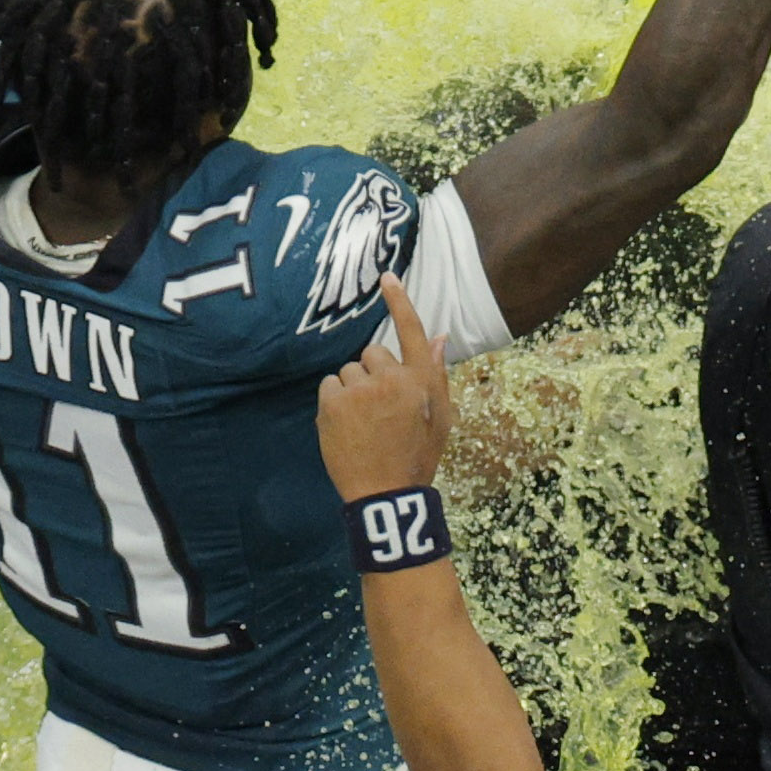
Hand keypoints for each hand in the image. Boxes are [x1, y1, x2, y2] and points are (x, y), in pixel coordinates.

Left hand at [317, 277, 449, 501]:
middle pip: (372, 354)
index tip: (386, 276)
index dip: (399, 302)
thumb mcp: (440, 418)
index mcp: (421, 381)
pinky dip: (334, 401)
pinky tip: (346, 425)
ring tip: (363, 422)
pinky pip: (329, 385)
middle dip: (373, 374)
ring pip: (348, 372)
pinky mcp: (332, 404)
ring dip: (353, 389)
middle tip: (380, 408)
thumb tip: (439, 337)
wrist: (385, 494)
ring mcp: (359, 390)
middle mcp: (391, 379)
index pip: (411, 332)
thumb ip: (437, 375)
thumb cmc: (416, 457)